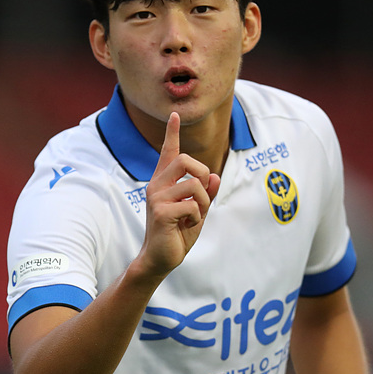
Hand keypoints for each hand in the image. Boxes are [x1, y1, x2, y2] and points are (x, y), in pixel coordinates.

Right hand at [136, 112, 220, 276]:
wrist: (160, 259)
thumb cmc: (176, 234)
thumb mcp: (197, 211)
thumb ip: (205, 194)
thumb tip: (215, 176)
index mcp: (163, 182)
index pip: (168, 153)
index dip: (172, 133)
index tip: (174, 114)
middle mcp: (157, 185)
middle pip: (187, 161)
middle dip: (203, 174)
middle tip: (203, 194)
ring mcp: (157, 197)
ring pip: (195, 184)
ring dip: (203, 202)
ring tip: (194, 216)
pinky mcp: (161, 211)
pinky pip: (193, 205)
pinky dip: (197, 217)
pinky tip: (186, 226)